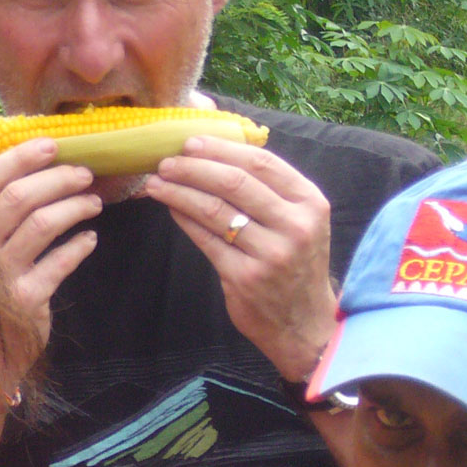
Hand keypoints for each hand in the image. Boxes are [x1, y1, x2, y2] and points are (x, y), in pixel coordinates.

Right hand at [0, 137, 101, 374]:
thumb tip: (31, 167)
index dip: (19, 157)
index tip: (51, 144)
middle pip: (18, 198)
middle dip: (57, 178)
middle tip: (84, 174)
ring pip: (41, 224)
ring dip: (73, 206)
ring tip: (93, 203)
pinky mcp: (25, 300)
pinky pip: (59, 263)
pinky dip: (79, 247)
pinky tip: (90, 239)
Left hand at [140, 134, 336, 379]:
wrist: (305, 324)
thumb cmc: (295, 264)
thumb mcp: (299, 222)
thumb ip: (268, 190)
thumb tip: (213, 152)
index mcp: (310, 203)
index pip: (261, 162)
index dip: (221, 148)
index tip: (190, 142)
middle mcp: (295, 226)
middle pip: (234, 182)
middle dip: (193, 167)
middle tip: (166, 162)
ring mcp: (270, 253)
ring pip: (214, 209)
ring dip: (179, 192)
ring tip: (156, 183)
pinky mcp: (245, 277)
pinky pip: (205, 239)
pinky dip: (183, 218)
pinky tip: (170, 208)